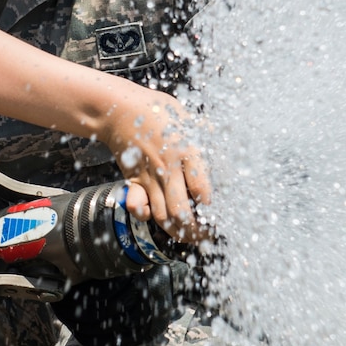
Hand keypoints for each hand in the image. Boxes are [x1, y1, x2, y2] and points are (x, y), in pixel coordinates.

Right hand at [94, 89, 211, 242]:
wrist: (119, 109)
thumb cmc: (157, 111)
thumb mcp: (188, 118)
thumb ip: (207, 135)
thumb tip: (226, 150)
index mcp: (186, 151)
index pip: (202, 189)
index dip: (211, 208)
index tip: (219, 215)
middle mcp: (168, 168)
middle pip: (181, 211)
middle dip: (195, 231)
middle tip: (206, 236)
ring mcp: (149, 176)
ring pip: (162, 215)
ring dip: (175, 229)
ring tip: (188, 233)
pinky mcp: (134, 180)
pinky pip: (137, 206)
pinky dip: (145, 216)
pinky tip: (156, 217)